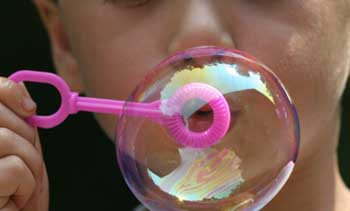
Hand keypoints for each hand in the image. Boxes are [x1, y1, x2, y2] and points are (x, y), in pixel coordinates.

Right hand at [0, 77, 48, 210]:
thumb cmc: (17, 186)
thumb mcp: (21, 146)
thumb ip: (17, 119)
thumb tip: (24, 96)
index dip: (8, 91)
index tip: (30, 108)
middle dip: (26, 136)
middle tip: (26, 160)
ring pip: (6, 140)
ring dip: (30, 164)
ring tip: (21, 183)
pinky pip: (13, 168)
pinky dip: (26, 184)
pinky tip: (14, 198)